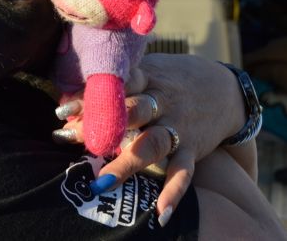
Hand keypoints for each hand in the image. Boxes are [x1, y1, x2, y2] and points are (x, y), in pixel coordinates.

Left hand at [54, 54, 245, 218]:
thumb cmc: (166, 81)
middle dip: (102, 126)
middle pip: (133, 111)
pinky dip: (174, 193)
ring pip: (152, 144)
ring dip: (127, 163)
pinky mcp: (192, 149)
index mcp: (145, 78)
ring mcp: (178, 126)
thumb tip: (65, 106)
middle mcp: (162, 102)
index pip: (116, 84)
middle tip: (70, 138)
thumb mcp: (143, 72)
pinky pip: (184, 173)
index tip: (61, 110)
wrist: (225, 89)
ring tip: (102, 183)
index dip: (88, 97)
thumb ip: (110, 87)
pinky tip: (161, 214)